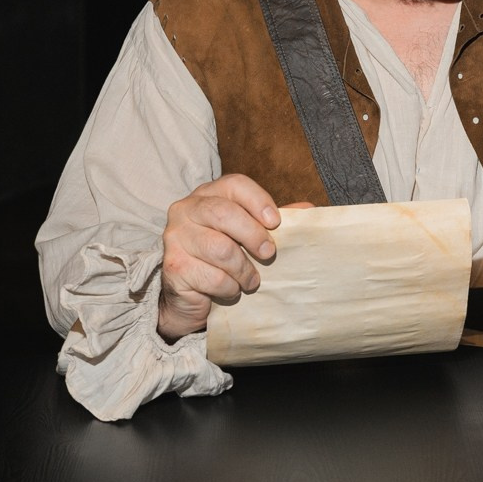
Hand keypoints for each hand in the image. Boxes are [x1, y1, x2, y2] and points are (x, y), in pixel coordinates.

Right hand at [158, 174, 283, 341]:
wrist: (190, 297)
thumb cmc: (224, 259)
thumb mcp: (248, 235)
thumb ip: (272, 221)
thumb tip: (308, 210)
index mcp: (207, 195)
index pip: (234, 184)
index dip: (258, 201)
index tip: (276, 223)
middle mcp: (186, 210)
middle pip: (224, 214)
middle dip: (254, 235)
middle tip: (269, 253)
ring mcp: (175, 238)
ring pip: (220, 249)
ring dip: (244, 269)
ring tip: (252, 280)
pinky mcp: (174, 267)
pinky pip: (212, 277)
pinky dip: (229, 287)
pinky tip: (231, 290)